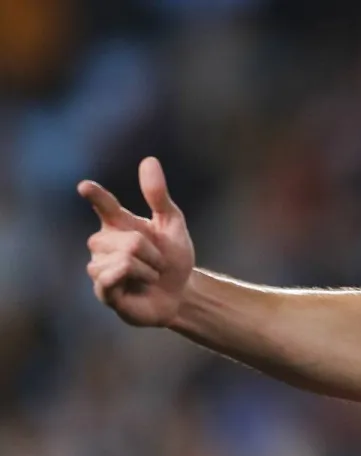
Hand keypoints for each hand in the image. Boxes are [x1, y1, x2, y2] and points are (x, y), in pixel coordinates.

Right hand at [78, 156, 193, 327]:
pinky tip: (138, 285)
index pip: (104, 204)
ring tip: (150, 276)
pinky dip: (135, 279)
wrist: (180, 294)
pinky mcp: (103, 290)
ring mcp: (100, 267)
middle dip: (153, 253)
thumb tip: (149, 160)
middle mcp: (103, 243)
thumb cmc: (173, 258)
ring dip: (148, 269)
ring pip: (124, 259)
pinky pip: (112, 277)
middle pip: (130, 240)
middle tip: (158, 263)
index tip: (85, 187)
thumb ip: (158, 196)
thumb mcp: (173, 225)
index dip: (95, 195)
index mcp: (117, 223)